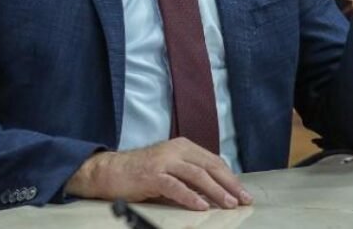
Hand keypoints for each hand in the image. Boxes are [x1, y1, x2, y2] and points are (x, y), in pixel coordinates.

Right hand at [65, 138, 252, 210]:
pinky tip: (201, 206)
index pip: (213, 161)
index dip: (230, 177)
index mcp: (182, 146)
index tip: (242, 192)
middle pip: (210, 166)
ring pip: (197, 175)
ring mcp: (163, 160)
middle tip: (243, 199)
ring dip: (216, 191)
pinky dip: (191, 197)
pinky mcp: (152, 174)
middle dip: (229, 184)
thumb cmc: (140, 173)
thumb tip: (217, 193)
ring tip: (229, 204)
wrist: (109, 171)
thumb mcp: (170, 169)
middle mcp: (174, 149)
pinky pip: (176, 186)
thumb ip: (190, 176)